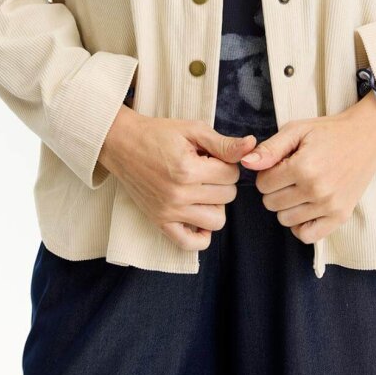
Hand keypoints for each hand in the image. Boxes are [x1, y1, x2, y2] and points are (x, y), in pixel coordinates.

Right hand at [98, 105, 257, 250]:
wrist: (123, 144)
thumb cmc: (158, 134)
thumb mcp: (192, 130)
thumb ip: (224, 143)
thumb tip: (252, 146)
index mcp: (188, 168)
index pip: (231, 174)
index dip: (228, 162)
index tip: (214, 156)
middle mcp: (179, 194)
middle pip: (227, 197)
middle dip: (223, 180)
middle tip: (207, 169)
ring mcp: (169, 212)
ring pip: (216, 221)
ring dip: (216, 205)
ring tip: (204, 189)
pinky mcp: (160, 223)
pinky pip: (190, 244)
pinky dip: (200, 234)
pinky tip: (199, 214)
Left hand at [239, 93, 375, 242]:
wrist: (366, 138)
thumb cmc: (328, 132)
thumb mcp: (297, 130)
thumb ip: (270, 148)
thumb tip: (246, 163)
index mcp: (303, 167)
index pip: (263, 184)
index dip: (267, 173)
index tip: (280, 164)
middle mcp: (316, 190)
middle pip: (271, 203)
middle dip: (274, 189)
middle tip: (289, 175)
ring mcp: (329, 206)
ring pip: (285, 220)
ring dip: (286, 206)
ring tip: (298, 188)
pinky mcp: (340, 217)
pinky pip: (307, 235)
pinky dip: (300, 225)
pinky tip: (304, 207)